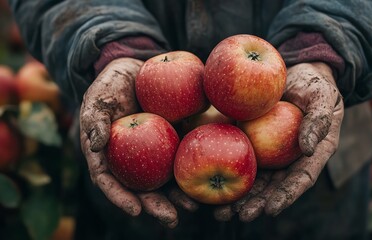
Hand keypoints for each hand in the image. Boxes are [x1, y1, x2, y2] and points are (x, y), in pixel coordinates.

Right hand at [79, 58, 197, 227]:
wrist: (137, 71)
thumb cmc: (112, 85)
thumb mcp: (99, 97)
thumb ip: (95, 118)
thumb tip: (95, 145)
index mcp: (108, 155)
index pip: (109, 181)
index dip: (120, 198)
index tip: (135, 209)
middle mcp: (131, 160)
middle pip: (141, 188)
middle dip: (156, 206)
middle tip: (171, 219)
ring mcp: (153, 153)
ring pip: (164, 179)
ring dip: (178, 196)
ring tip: (193, 206)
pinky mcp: (173, 141)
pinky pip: (182, 158)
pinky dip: (192, 170)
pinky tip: (206, 178)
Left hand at [214, 62, 343, 221]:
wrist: (291, 72)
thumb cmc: (313, 84)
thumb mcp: (322, 96)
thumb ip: (319, 119)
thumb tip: (308, 149)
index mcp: (312, 153)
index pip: (301, 179)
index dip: (287, 195)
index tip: (271, 209)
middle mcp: (288, 158)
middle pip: (273, 187)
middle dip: (256, 203)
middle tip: (240, 216)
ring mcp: (268, 152)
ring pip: (253, 179)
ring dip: (238, 197)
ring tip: (219, 212)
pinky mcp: (250, 141)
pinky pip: (237, 157)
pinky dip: (223, 170)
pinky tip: (207, 181)